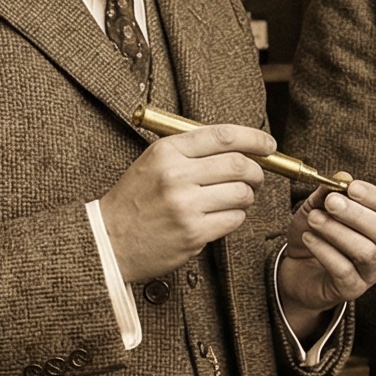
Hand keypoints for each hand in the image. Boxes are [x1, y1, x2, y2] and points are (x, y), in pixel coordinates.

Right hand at [99, 123, 271, 284]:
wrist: (108, 239)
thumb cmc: (135, 201)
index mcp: (166, 151)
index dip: (254, 139)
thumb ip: (191, 152)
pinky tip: (222, 216)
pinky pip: (234, 219)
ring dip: (247, 197)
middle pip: (240, 165)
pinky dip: (236, 217)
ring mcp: (185, 205)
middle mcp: (176, 175)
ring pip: (242, 193)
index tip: (268, 145)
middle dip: (257, 171)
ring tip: (235, 199)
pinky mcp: (193, 232)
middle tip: (256, 177)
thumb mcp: (154, 163)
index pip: (223, 136)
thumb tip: (241, 147)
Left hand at [277, 178, 375, 318]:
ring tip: (314, 220)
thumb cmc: (315, 235)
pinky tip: (309, 238)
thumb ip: (328, 193)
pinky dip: (324, 251)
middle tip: (331, 203)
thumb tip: (341, 177)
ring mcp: (370, 272)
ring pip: (366, 252)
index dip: (374, 197)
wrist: (296, 268)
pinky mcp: (351, 289)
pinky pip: (344, 271)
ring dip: (338, 232)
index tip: (350, 187)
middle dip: (357, 215)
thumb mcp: (317, 208)